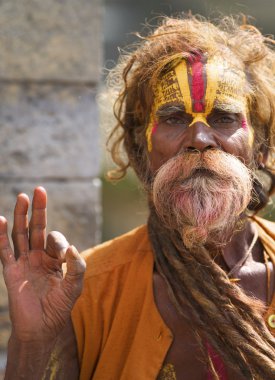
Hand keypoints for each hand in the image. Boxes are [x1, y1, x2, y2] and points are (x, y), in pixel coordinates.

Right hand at [0, 187, 85, 342]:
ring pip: (20, 234)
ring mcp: (24, 262)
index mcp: (54, 259)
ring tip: (22, 197)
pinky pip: (5, 251)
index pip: (55, 239)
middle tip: (39, 190)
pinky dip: (2, 235)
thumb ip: (77, 267)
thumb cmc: (60, 307)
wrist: (42, 328)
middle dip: (38, 210)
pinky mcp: (12, 271)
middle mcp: (38, 257)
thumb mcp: (75, 286)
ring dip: (21, 216)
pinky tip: (2, 219)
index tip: (64, 255)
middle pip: (36, 228)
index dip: (59, 242)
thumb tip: (72, 247)